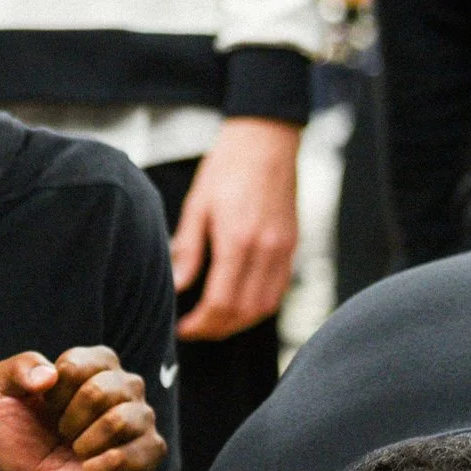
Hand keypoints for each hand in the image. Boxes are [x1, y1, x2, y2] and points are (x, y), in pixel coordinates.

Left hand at [0, 346, 166, 470]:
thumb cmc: (21, 436)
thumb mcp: (1, 396)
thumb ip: (14, 370)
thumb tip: (49, 375)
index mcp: (95, 363)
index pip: (76, 365)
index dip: (52, 394)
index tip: (46, 408)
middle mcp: (125, 385)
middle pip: (101, 390)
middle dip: (69, 419)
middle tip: (62, 433)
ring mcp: (142, 420)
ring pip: (121, 420)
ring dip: (85, 443)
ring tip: (77, 451)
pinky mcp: (150, 455)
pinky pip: (137, 454)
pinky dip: (101, 468)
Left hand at [173, 118, 299, 341]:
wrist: (266, 140)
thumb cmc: (227, 168)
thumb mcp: (197, 204)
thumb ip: (188, 249)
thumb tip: (177, 286)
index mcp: (239, 240)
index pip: (222, 301)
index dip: (201, 323)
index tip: (181, 328)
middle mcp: (266, 250)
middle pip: (244, 311)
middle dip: (217, 329)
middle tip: (193, 330)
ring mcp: (284, 249)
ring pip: (265, 306)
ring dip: (238, 322)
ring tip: (212, 322)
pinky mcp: (292, 246)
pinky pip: (278, 290)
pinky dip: (257, 306)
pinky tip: (237, 303)